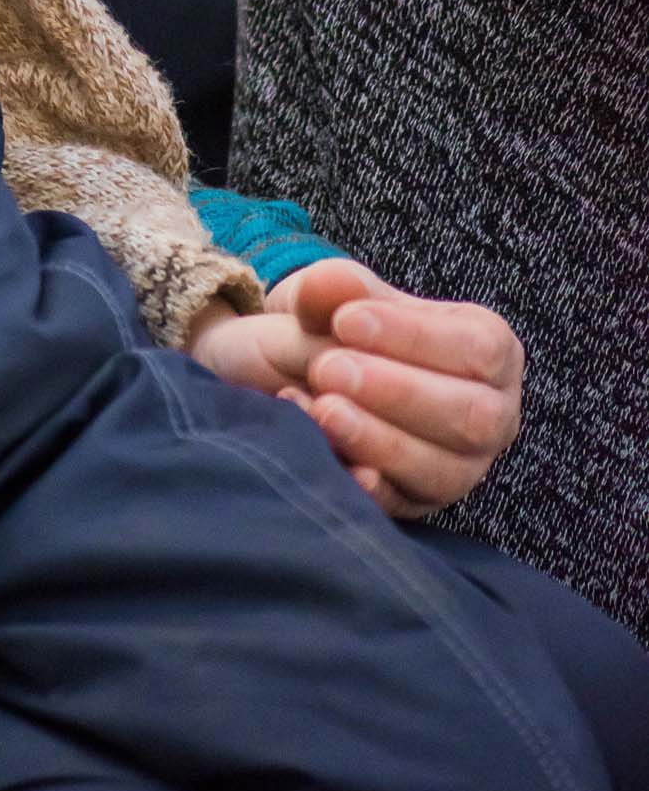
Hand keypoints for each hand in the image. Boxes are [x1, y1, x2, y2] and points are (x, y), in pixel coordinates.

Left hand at [187, 261, 523, 517]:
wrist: (300, 370)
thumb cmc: (341, 326)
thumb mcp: (337, 294)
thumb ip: (336, 286)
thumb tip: (328, 283)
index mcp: (489, 349)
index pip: (478, 349)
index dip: (413, 337)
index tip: (345, 320)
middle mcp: (490, 415)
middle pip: (471, 416)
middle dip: (397, 393)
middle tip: (327, 368)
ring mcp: (459, 468)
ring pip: (441, 471)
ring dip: (377, 441)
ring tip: (321, 409)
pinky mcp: (417, 505)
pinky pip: (401, 507)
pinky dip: (365, 486)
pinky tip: (333, 460)